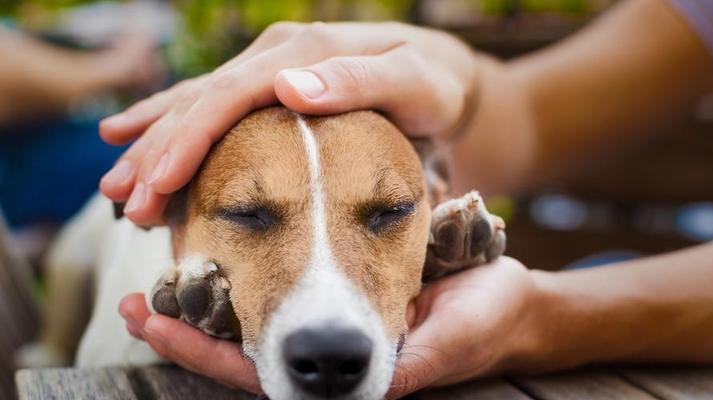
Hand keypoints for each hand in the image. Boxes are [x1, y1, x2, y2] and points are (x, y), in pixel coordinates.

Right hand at [99, 22, 477, 224]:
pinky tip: (140, 146)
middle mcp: (276, 56)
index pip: (228, 95)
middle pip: (200, 102)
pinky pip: (213, 111)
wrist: (443, 79)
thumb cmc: (432, 85)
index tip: (158, 183)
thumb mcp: (412, 81)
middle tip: (123, 202)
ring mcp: (271, 70)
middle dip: (157, 152)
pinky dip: (175, 133)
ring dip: (154, 146)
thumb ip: (358, 80)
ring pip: (196, 106)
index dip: (187, 138)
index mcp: (301, 51)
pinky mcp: (272, 90)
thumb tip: (290, 86)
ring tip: (117, 187)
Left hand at [119, 257, 546, 396]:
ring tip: (158, 279)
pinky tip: (216, 245)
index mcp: (349, 372)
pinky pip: (285, 291)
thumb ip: (403, 361)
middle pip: (244, 351)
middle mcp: (330, 354)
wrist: (507, 304)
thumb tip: (356, 376)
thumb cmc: (485, 320)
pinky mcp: (343, 296)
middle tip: (134, 304)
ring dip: (206, 302)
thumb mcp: (447, 342)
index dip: (209, 353)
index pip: (263, 373)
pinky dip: (246, 274)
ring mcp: (333, 328)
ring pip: (257, 321)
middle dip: (188, 331)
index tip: (154, 320)